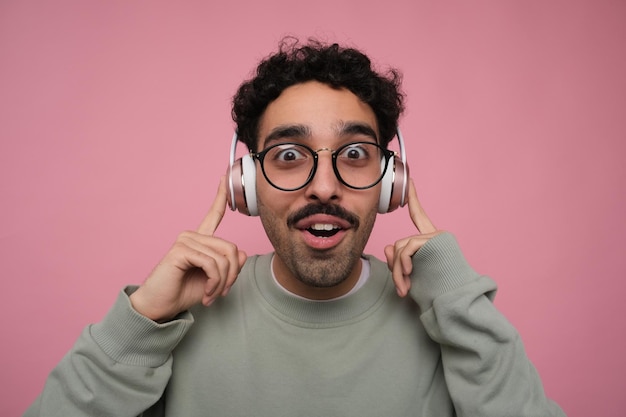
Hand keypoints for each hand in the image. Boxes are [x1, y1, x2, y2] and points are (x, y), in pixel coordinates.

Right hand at [130, 176, 246, 321]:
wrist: (160, 307)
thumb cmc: (183, 293)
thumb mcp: (214, 280)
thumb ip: (228, 266)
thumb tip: (242, 253)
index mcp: (199, 240)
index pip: (213, 215)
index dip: (221, 197)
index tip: (224, 177)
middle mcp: (192, 236)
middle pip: (231, 248)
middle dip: (232, 275)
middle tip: (222, 292)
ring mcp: (185, 241)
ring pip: (223, 259)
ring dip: (222, 283)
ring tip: (211, 296)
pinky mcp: (180, 250)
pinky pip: (212, 264)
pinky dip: (214, 283)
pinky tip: (206, 294)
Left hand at [384, 179, 442, 296]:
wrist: (456, 298)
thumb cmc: (437, 289)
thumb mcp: (413, 274)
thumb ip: (400, 260)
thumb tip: (388, 248)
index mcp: (432, 240)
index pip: (418, 215)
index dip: (413, 198)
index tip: (410, 182)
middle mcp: (435, 234)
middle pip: (401, 244)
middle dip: (395, 267)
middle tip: (400, 288)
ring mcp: (436, 235)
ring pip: (401, 248)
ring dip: (398, 271)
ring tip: (403, 289)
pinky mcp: (436, 239)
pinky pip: (408, 248)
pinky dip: (403, 263)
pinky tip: (409, 275)